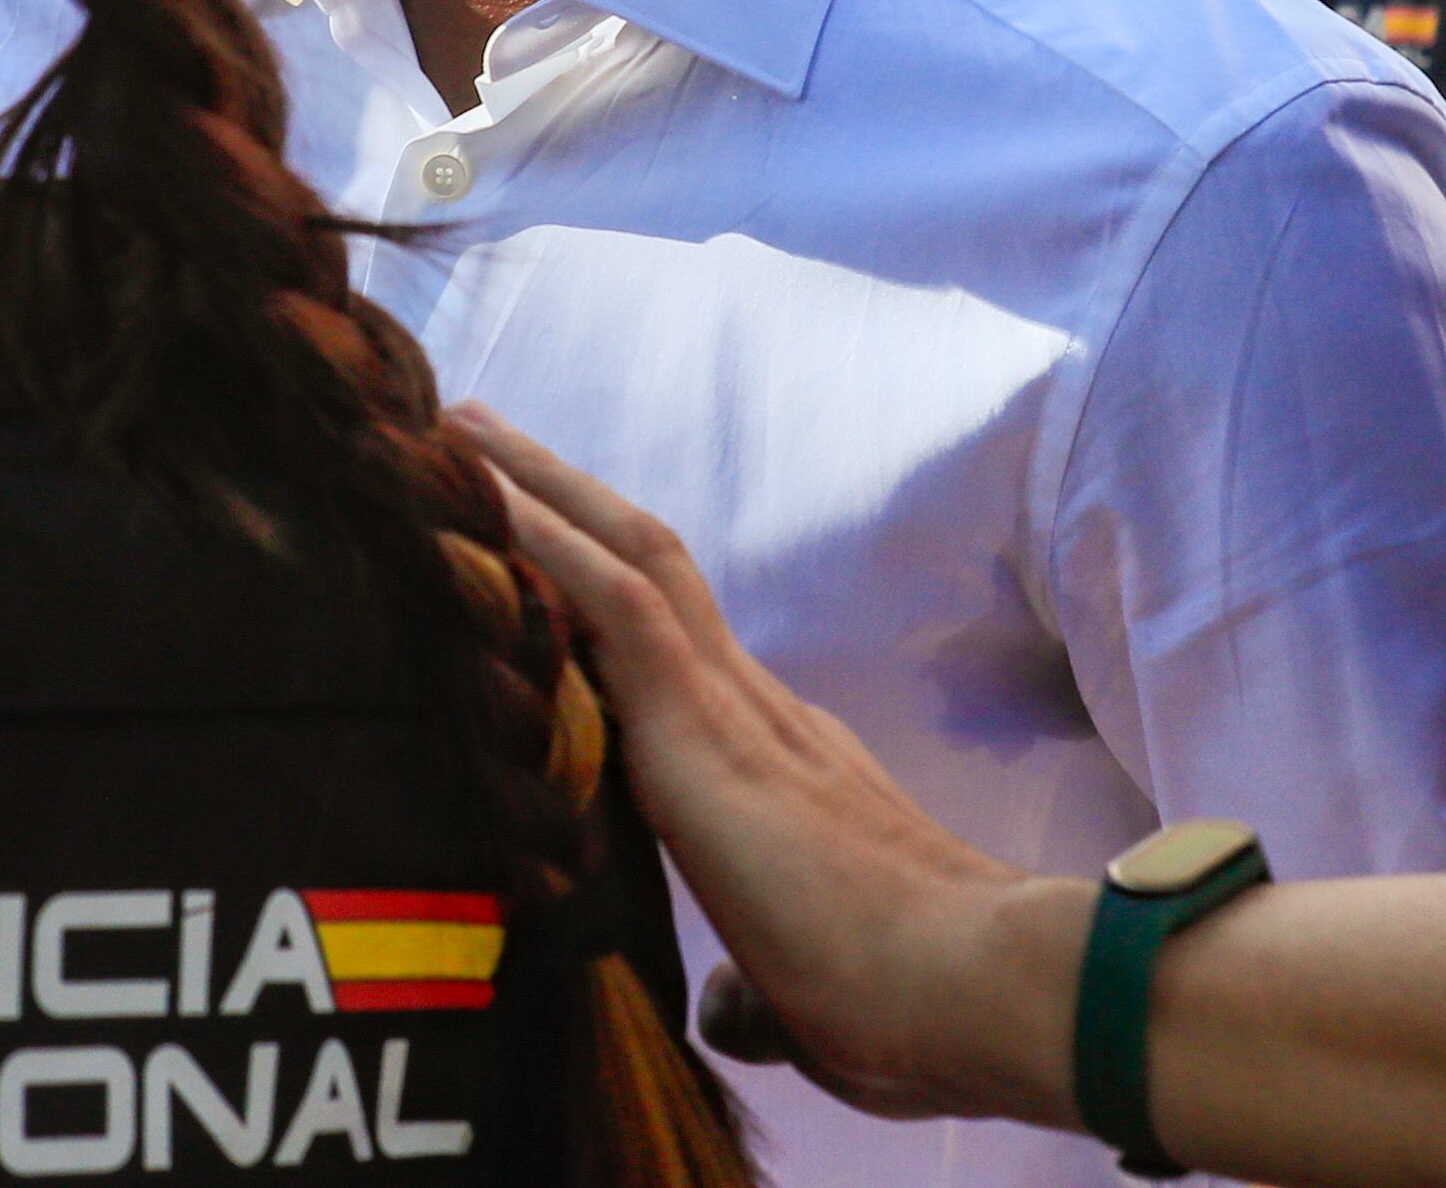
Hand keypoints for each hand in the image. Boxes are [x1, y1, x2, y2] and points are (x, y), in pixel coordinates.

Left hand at [456, 404, 1088, 1132]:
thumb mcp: (811, 1007)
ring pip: (625, 557)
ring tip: (461, 430)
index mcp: (785, 773)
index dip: (608, 613)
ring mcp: (734, 707)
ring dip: (540, 493)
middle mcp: (760, 715)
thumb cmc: (915, 1015)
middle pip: (649, 571)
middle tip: (479, 439)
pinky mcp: (704, 722)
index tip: (545, 568)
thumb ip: (764, 995)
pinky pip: (610, 597)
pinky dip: (542, 539)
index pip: (678, 668)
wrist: (984, 991)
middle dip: (566, 504)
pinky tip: (479, 493)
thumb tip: (736, 1011)